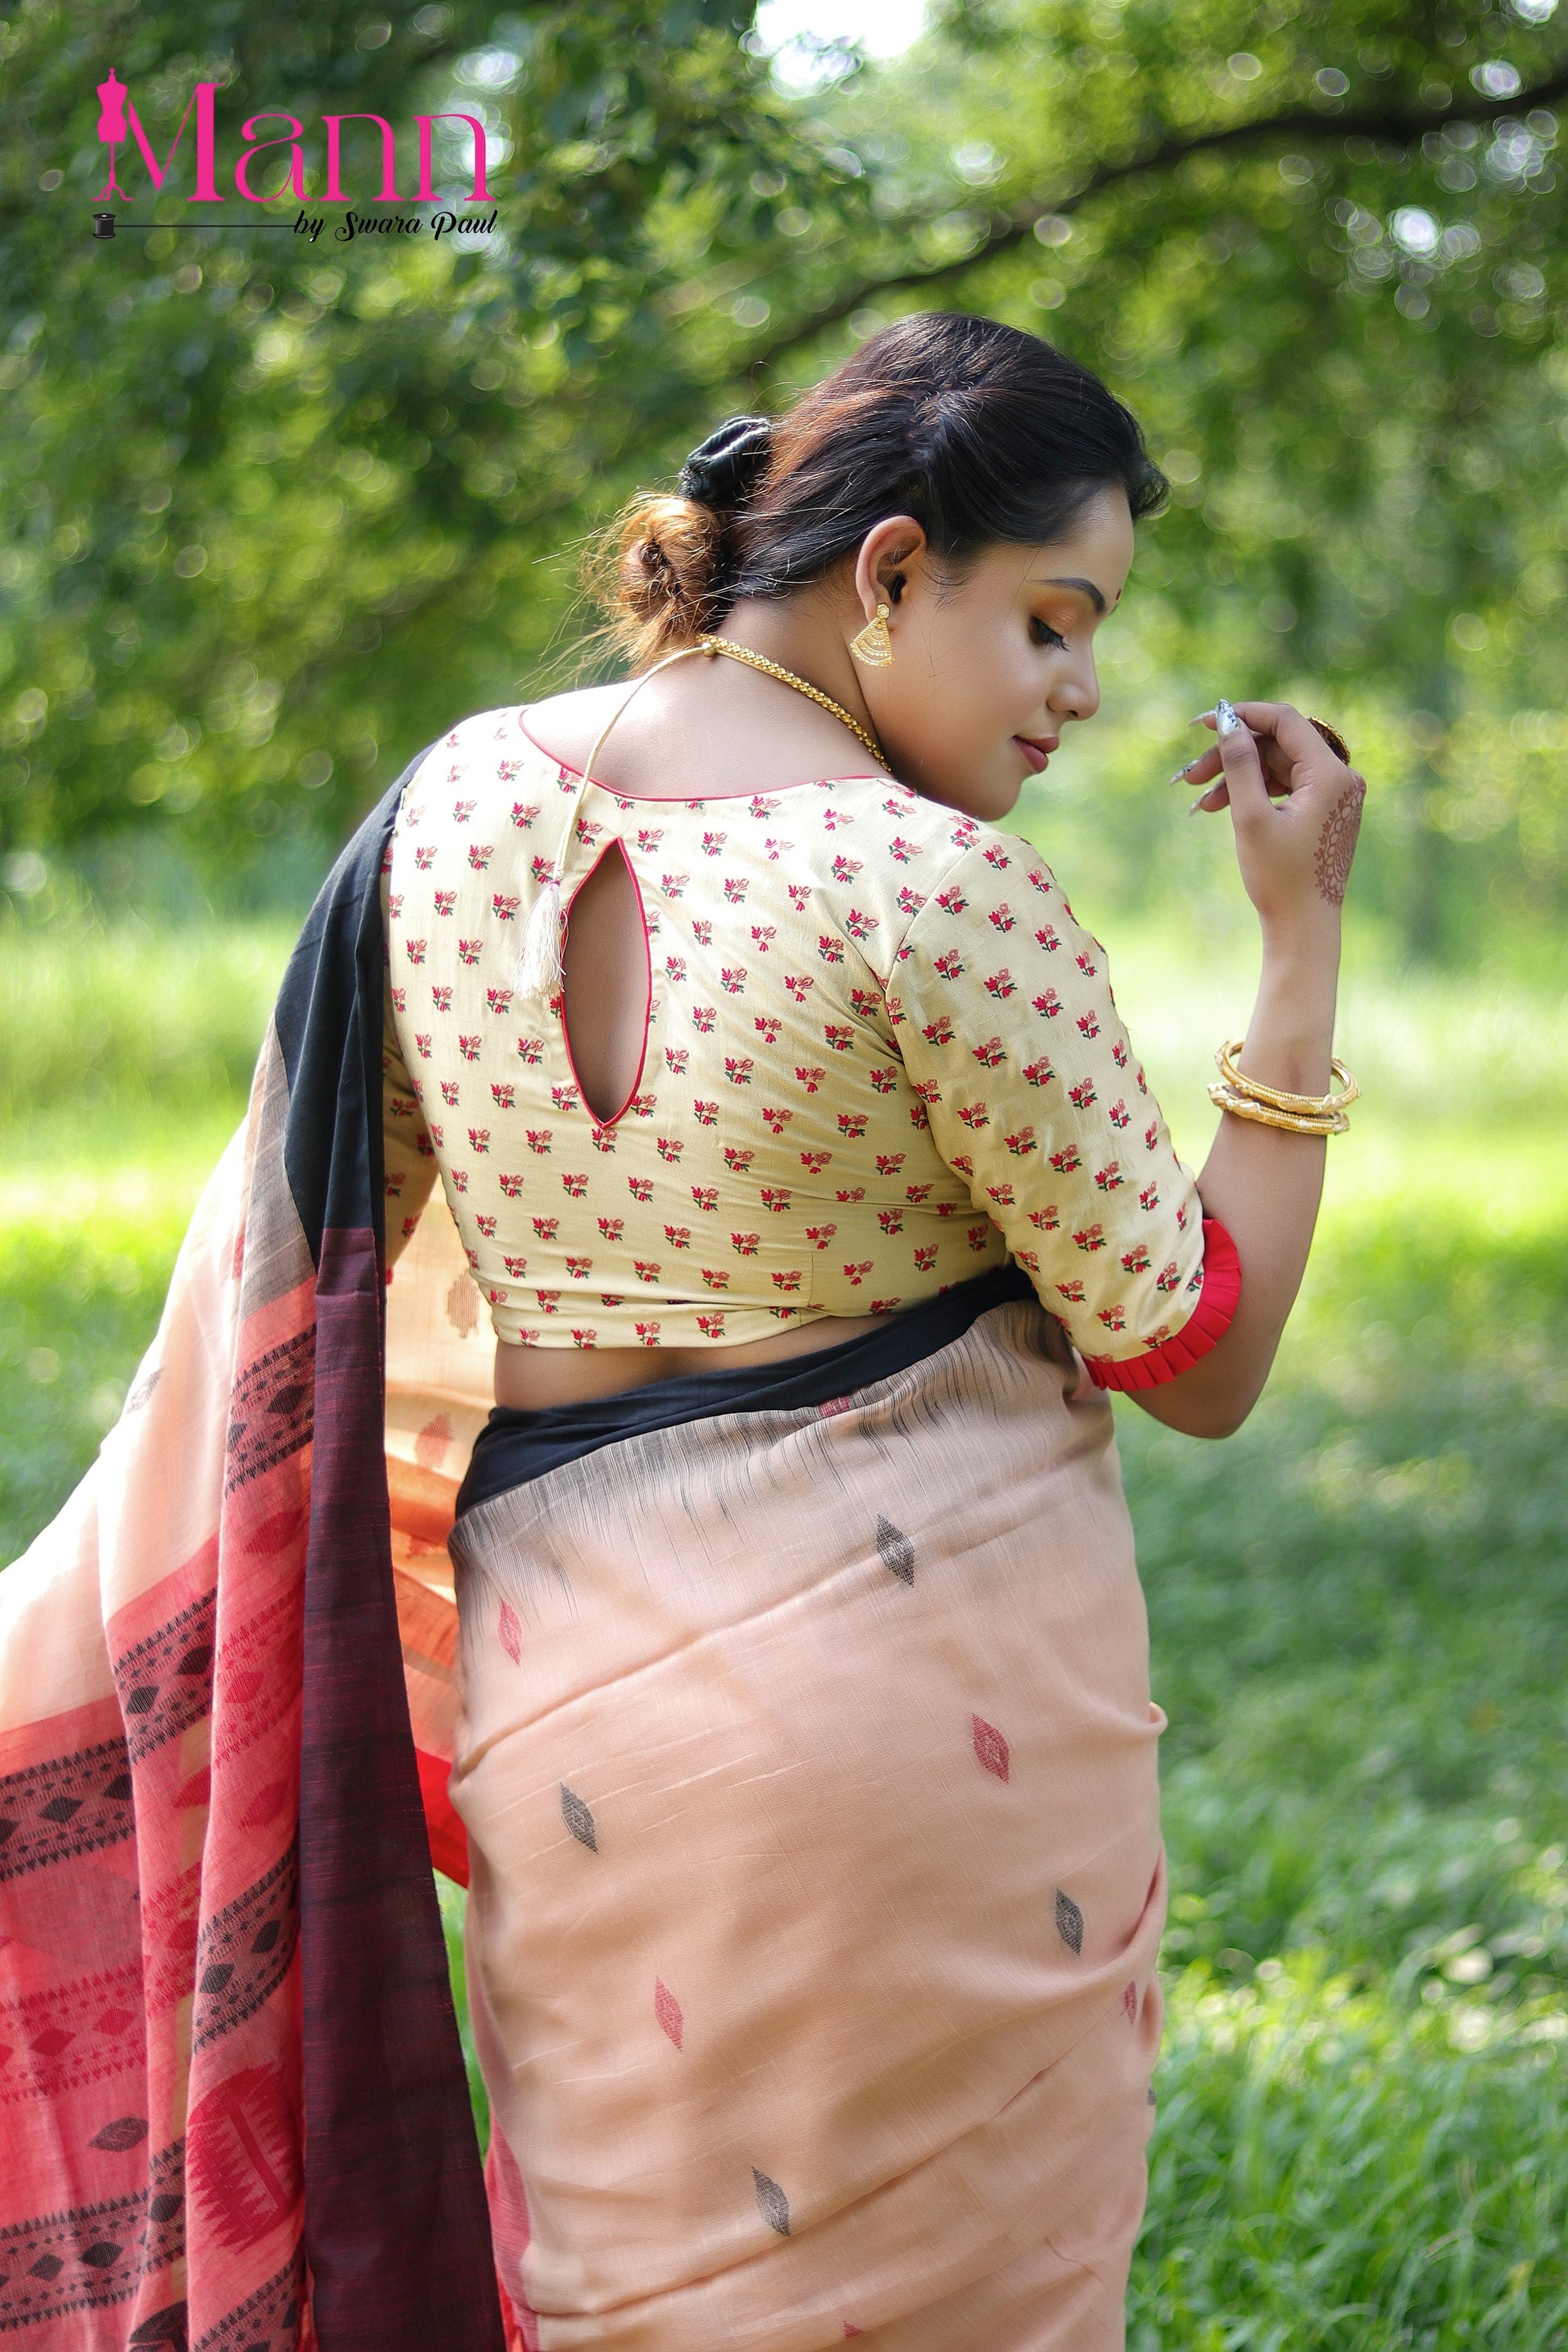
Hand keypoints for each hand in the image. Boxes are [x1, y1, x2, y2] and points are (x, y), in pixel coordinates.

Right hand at [1177, 700, 1365, 936]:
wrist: (1303, 928)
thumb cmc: (1279, 879)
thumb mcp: (1251, 816)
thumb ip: (1238, 764)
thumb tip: (1227, 720)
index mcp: (1331, 774)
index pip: (1285, 721)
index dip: (1242, 716)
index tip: (1202, 723)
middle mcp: (1341, 778)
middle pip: (1277, 745)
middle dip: (1232, 756)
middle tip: (1189, 775)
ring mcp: (1334, 795)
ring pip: (1277, 766)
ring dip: (1236, 776)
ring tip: (1198, 798)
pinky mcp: (1324, 810)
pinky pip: (1284, 786)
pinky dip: (1253, 792)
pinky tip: (1219, 806)